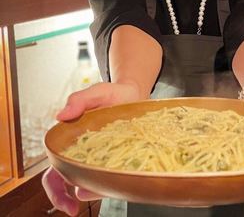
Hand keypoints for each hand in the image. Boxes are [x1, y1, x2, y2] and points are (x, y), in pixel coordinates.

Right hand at [42, 81, 142, 214]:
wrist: (134, 94)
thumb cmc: (112, 95)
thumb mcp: (96, 93)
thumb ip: (79, 100)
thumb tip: (61, 116)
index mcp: (69, 141)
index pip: (54, 171)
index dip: (56, 190)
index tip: (66, 202)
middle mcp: (82, 154)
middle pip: (67, 184)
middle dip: (66, 200)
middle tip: (74, 209)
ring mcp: (100, 158)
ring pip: (91, 185)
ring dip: (95, 191)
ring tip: (107, 188)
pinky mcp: (117, 159)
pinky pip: (112, 177)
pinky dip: (114, 184)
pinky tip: (124, 179)